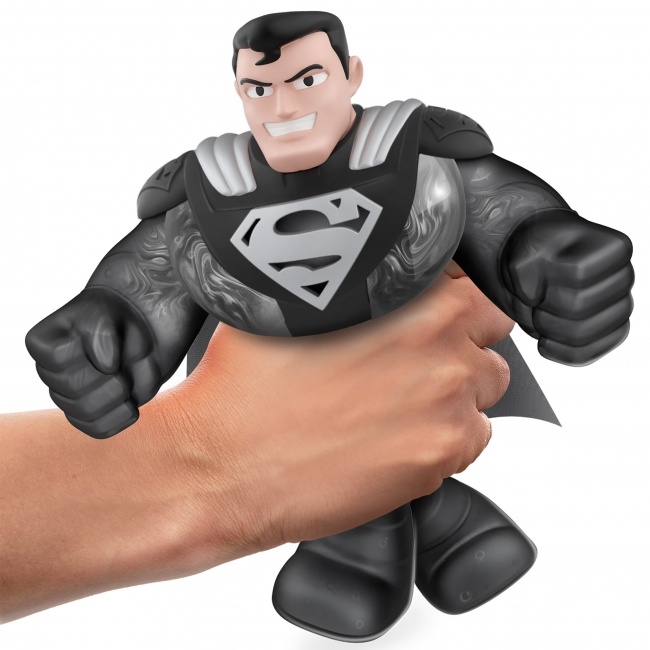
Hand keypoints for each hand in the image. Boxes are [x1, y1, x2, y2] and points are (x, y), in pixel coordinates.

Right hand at [4, 264, 512, 620]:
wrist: (224, 461)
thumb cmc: (248, 388)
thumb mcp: (294, 302)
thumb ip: (355, 285)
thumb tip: (376, 283)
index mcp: (409, 293)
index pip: (471, 284)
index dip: (449, 303)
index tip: (432, 318)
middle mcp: (438, 341)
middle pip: (487, 332)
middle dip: (459, 343)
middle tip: (415, 363)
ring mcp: (446, 400)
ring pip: (485, 387)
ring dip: (455, 393)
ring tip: (400, 405)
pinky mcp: (441, 455)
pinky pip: (474, 438)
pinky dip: (444, 438)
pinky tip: (396, 438)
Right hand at [25, 288, 163, 437]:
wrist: (144, 332)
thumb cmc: (120, 318)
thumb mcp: (108, 312)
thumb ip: (100, 332)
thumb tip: (106, 366)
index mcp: (43, 345)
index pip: (58, 358)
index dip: (94, 347)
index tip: (112, 332)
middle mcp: (50, 374)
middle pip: (73, 388)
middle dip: (109, 372)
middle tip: (128, 357)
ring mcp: (69, 399)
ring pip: (87, 411)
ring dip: (121, 393)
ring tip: (131, 377)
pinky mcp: (91, 418)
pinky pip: (101, 429)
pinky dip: (124, 414)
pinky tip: (132, 398)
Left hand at [501, 210, 633, 365]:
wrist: (532, 268)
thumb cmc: (534, 254)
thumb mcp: (524, 247)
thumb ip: (525, 266)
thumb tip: (534, 296)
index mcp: (613, 249)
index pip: (578, 274)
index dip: (549, 278)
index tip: (537, 272)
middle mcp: (623, 279)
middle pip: (580, 308)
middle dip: (545, 304)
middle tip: (534, 298)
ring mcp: (618, 310)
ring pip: (581, 336)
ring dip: (547, 328)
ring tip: (539, 314)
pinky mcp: (606, 337)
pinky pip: (582, 355)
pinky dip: (555, 350)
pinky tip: (544, 338)